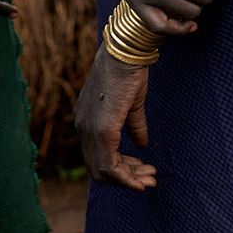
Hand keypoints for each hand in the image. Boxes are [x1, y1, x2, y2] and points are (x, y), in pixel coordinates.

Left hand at [77, 47, 156, 189]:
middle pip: (98, 168)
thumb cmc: (129, 71)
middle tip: (149, 178)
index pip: (97, 155)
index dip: (120, 168)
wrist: (126, 52)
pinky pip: (109, 165)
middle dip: (125, 177)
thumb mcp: (132, 104)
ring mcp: (89, 129)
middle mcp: (82, 126)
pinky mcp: (101, 129)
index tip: (142, 169)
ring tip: (150, 178)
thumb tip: (142, 146)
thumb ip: (134, 126)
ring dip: (128, 179)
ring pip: (103, 170)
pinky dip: (126, 177)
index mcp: (86, 118)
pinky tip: (142, 179)